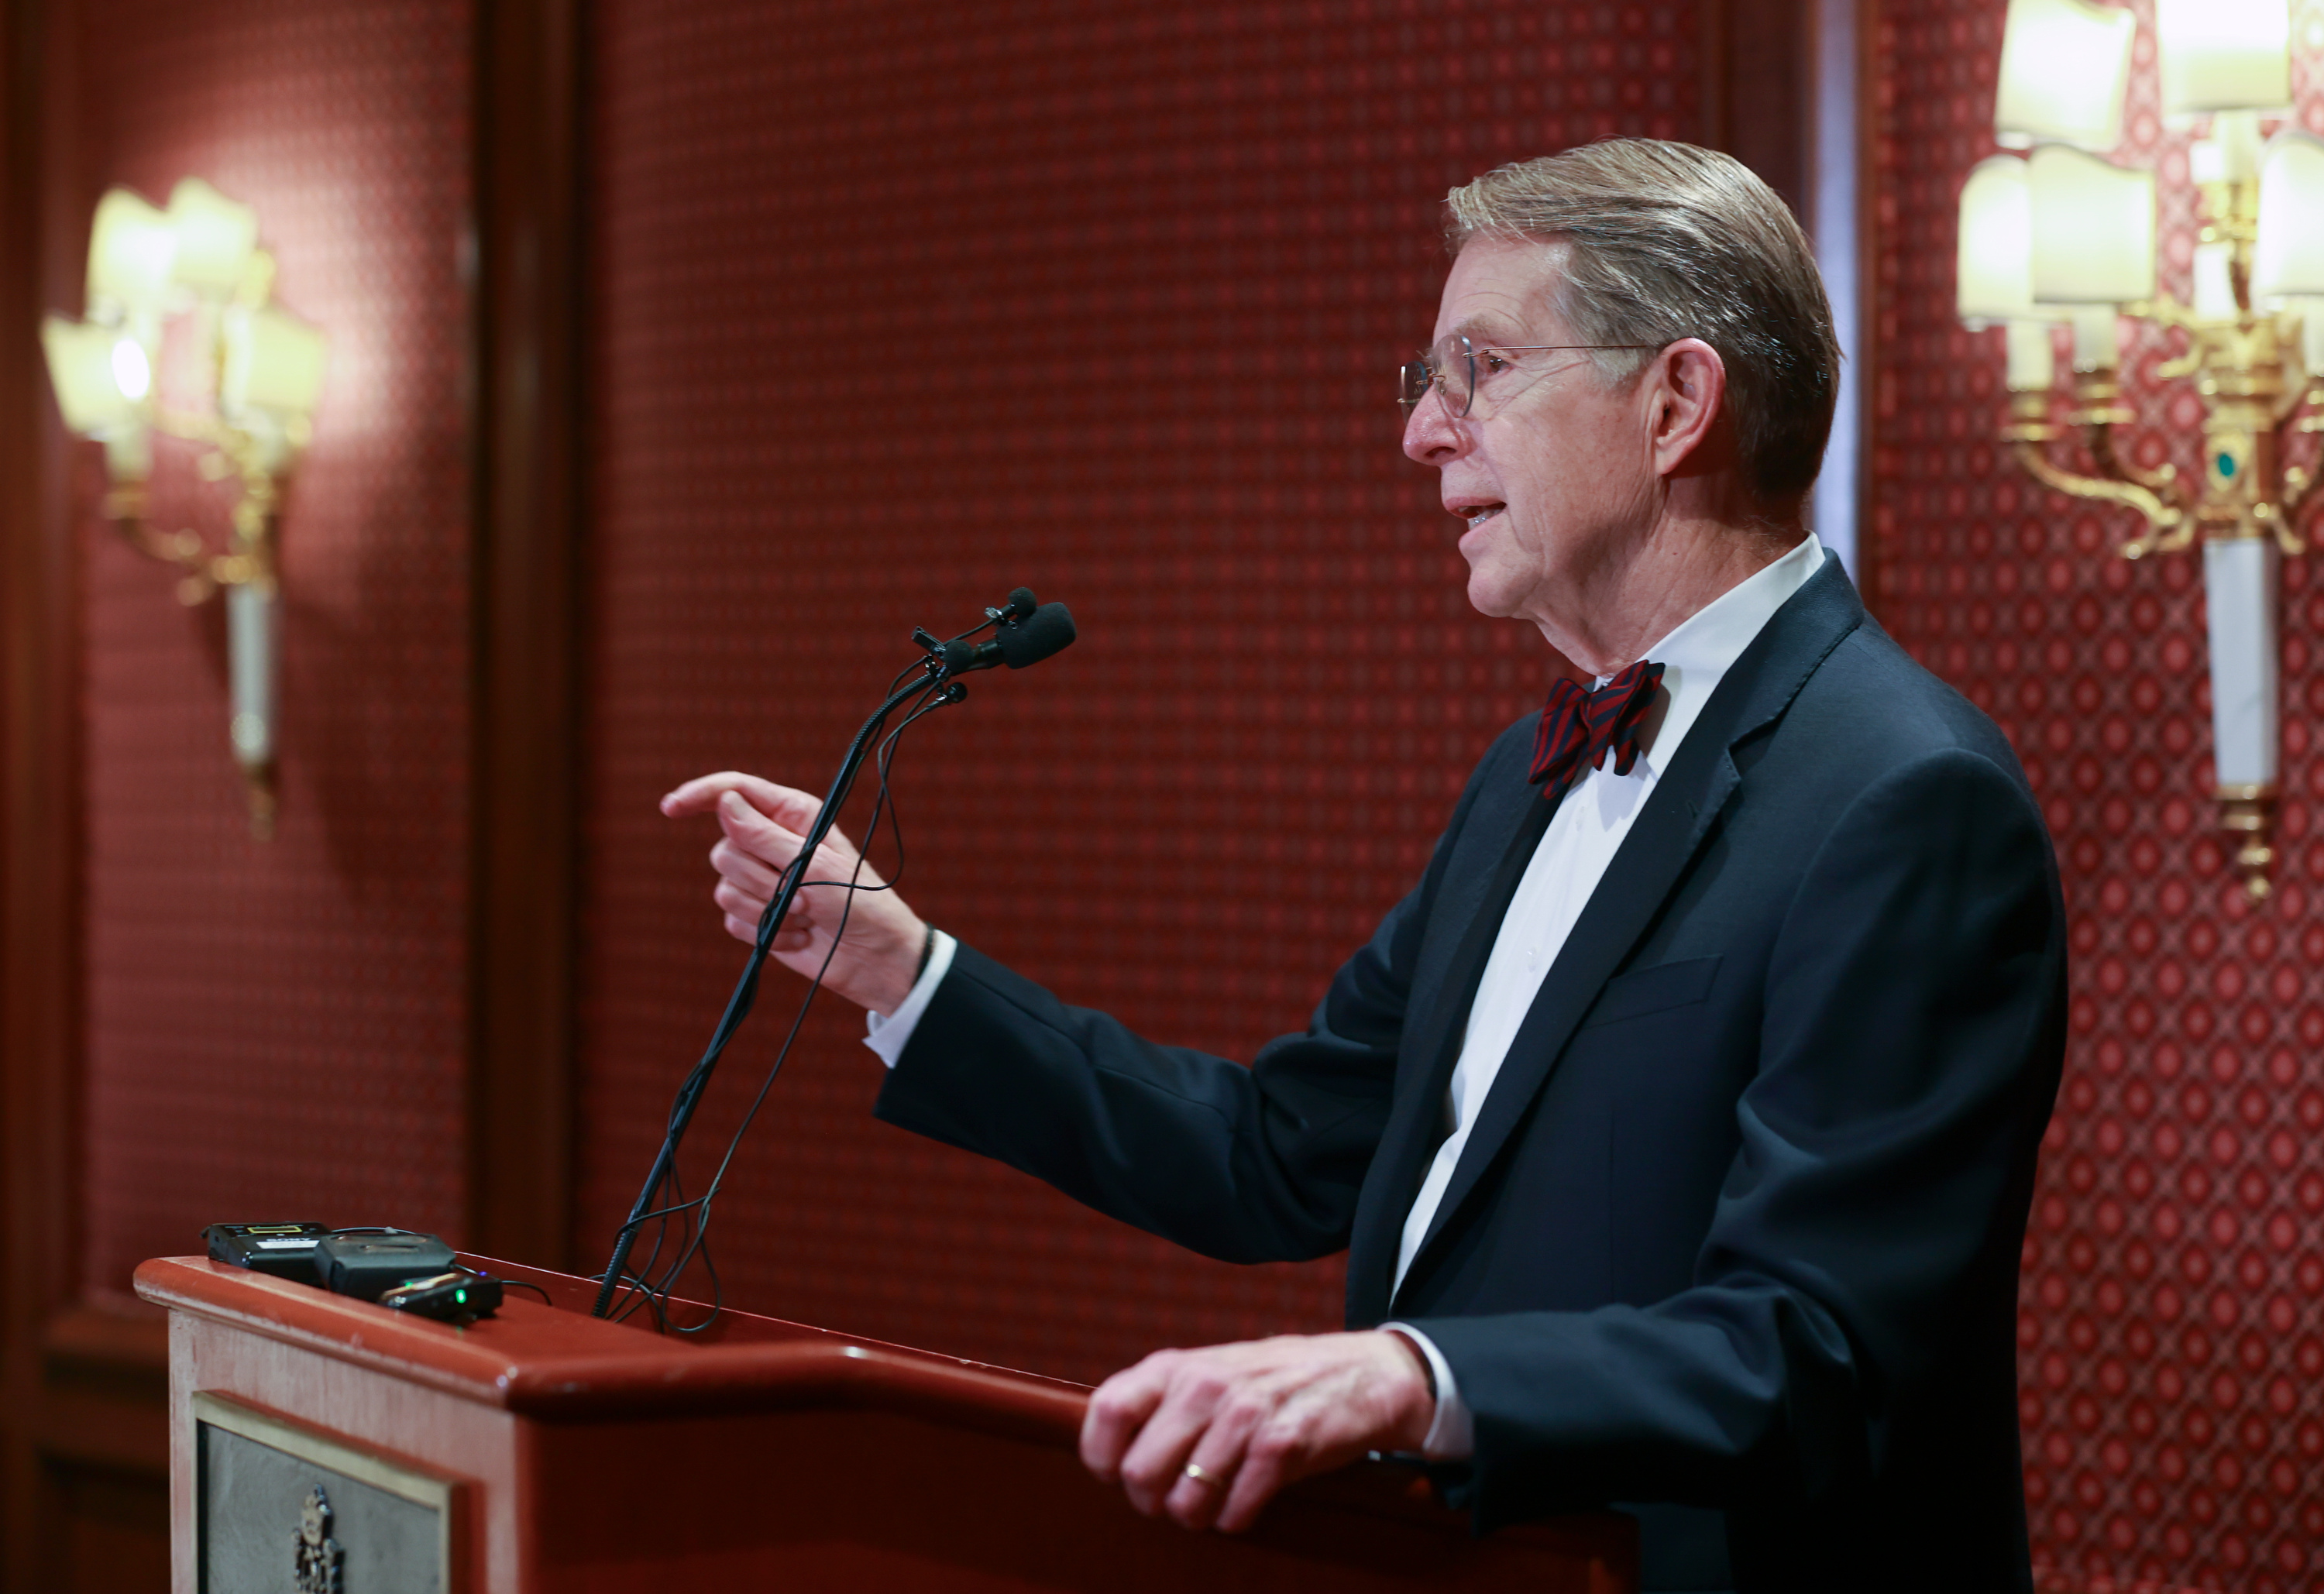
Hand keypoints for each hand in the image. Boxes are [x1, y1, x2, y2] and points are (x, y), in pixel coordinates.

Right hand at [661, 772, 928, 1015]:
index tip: (671, 808)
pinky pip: (733, 921)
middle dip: (761, 879)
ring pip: (725, 887)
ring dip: (767, 909)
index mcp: (792, 815)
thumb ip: (764, 836)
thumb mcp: (815, 865)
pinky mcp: (758, 916)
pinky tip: (799, 935)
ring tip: (806, 915)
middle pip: (725, 849)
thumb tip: (724, 801)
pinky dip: (766, 932)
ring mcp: (764, 881)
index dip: (700, 795)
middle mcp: (772, 843)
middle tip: (804, 894)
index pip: (736, 791)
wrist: (874, 958)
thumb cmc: (859, 902)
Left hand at [1079, 1331, 1434, 1533]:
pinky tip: (1247, 1500)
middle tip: (1175, 1499)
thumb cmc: (1271, 1381)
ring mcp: (1244, 1415)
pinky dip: (1236, 1519)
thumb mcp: (1208, 1371)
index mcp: (1176, 1366)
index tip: (1120, 1474)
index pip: (1107, 1412)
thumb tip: (1109, 1455)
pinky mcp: (1281, 1446)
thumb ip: (1160, 1402)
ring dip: (1196, 1516)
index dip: (1103, 1457)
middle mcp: (1204, 1385)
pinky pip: (1234, 1511)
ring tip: (1213, 1503)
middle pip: (1139, 1473)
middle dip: (1152, 1502)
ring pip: (1184, 1501)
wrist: (1359, 1373)